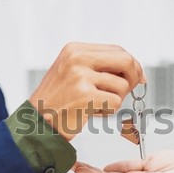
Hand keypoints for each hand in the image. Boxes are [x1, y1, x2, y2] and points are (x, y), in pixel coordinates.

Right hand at [29, 42, 144, 140]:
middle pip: (126, 61)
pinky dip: (109, 112)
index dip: (132, 65)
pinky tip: (93, 113)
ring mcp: (80, 77)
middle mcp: (77, 58)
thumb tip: (137, 72)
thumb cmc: (58, 101)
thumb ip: (100, 67)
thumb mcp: (73, 72)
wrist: (36, 123)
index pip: (117, 49)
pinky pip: (116, 102)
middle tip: (129, 91)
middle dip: (133, 78)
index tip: (136, 78)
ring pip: (122, 86)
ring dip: (116, 100)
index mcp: (75, 49)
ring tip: (97, 105)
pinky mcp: (85, 96)